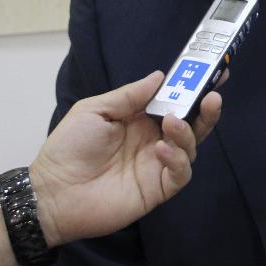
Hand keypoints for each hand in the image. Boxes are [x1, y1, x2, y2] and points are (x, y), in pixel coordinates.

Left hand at [28, 70, 222, 246]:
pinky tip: (162, 150)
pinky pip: (180, 173)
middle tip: (213, 96)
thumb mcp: (94, 110)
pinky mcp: (157, 189)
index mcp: (139, 119)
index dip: (193, 88)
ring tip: (173, 122)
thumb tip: (160, 76)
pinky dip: (178, 160)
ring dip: (188, 132)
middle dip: (205, 109)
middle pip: (191, 123)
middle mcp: (153, 140)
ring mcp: (156, 165)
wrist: (52, 193)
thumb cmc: (68, 148)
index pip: (174, 100)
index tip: (214, 72)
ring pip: (190, 147)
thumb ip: (129, 95)